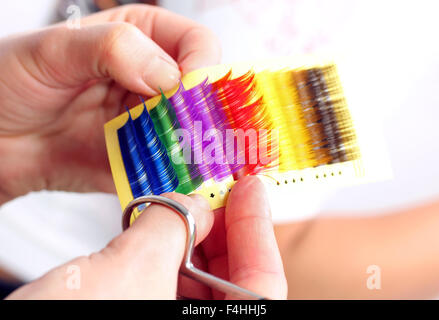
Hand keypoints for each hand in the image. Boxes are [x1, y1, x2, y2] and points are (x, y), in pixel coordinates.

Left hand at [0, 4, 220, 203]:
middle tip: (195, 135)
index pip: (195, 45)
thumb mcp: (54, 50)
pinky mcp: (142, 160)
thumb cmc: (10, 82)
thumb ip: (113, 48)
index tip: (186, 92)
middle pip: (201, 95)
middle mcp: (152, 81)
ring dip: (197, 150)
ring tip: (192, 162)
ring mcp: (149, 123)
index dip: (200, 66)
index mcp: (141, 39)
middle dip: (205, 116)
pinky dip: (180, 178)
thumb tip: (169, 76)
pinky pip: (171, 169)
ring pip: (194, 135)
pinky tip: (178, 182)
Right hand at [7, 176, 286, 298]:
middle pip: (237, 284)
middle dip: (226, 232)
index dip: (260, 228)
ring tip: (184, 210)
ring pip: (202, 288)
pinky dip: (168, 260)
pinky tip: (158, 236)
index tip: (253, 187)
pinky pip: (171, 292)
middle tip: (217, 192)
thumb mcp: (128, 269)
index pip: (264, 284)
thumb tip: (190, 204)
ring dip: (194, 244)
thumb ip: (170, 225)